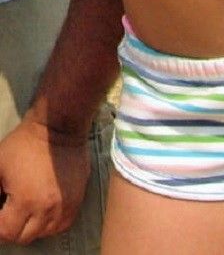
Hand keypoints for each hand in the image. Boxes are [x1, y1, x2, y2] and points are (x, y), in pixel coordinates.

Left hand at [0, 115, 89, 244]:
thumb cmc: (25, 143)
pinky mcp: (77, 201)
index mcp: (25, 201)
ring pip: (44, 233)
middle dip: (13, 228)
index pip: (6, 232)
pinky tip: (43, 211)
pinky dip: (51, 224)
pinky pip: (62, 225)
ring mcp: (64, 207)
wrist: (59, 127)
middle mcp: (47, 210)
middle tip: (9, 213)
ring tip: (27, 211)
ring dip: (33, 227)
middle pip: (24, 237)